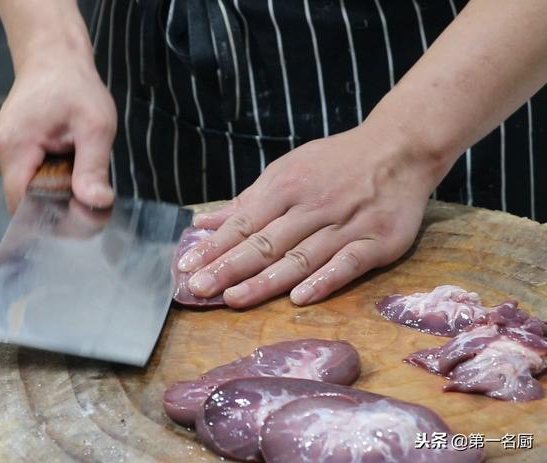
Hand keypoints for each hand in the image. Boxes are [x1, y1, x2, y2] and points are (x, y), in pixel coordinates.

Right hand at [0, 47, 116, 211]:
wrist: (54, 60)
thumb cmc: (75, 87)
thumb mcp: (96, 127)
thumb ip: (94, 168)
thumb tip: (97, 203)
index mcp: (13, 146)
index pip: (24, 206)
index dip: (55, 217)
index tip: (85, 212)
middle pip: (28, 201)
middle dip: (61, 201)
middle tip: (91, 184)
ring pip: (29, 191)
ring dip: (57, 187)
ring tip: (75, 161)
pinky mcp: (5, 154)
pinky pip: (28, 179)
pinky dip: (50, 177)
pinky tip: (63, 158)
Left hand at [178, 121, 445, 307]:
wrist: (399, 148)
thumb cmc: (336, 162)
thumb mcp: (288, 170)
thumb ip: (247, 201)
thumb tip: (204, 222)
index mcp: (287, 187)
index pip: (243, 223)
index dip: (214, 246)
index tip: (187, 266)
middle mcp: (312, 207)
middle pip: (265, 243)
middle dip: (228, 267)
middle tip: (198, 288)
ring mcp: (345, 225)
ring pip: (300, 257)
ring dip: (265, 280)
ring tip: (233, 299)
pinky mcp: (376, 241)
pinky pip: (348, 263)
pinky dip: (325, 280)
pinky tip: (300, 298)